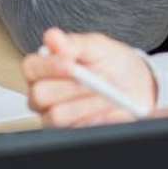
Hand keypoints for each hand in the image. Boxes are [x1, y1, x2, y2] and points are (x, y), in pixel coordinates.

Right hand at [24, 27, 157, 127]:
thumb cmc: (111, 62)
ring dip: (85, 103)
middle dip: (70, 86)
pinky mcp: (70, 132)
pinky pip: (76, 129)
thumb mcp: (98, 46)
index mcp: (45, 67)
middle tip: (94, 79)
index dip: (48, 66)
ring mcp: (54, 115)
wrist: (135, 86)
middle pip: (39, 95)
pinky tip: (107, 106)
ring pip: (57, 115)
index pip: (31, 67)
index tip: (71, 63)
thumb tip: (52, 37)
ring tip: (106, 93)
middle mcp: (44, 93)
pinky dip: (95, 116)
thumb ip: (74, 43)